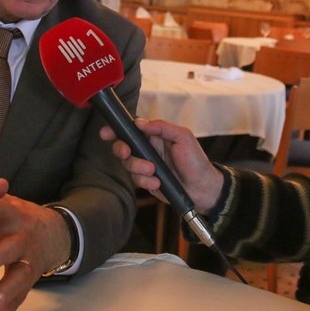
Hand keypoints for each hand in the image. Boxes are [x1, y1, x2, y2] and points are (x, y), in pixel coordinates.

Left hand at [0, 164, 72, 310]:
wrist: (55, 235)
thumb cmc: (17, 217)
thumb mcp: (0, 199)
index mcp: (14, 214)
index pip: (1, 207)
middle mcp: (24, 238)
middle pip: (11, 248)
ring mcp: (29, 262)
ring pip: (19, 278)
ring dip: (5, 292)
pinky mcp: (28, 282)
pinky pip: (16, 301)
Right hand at [100, 119, 222, 214]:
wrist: (202, 188)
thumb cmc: (195, 160)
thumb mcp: (183, 137)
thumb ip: (162, 127)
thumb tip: (139, 122)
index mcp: (155, 135)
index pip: (132, 129)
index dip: (116, 129)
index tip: (107, 133)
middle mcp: (147, 149)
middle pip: (123, 146)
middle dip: (121, 150)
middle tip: (127, 153)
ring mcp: (146, 166)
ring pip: (128, 165)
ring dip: (138, 168)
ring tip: (154, 171)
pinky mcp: (146, 181)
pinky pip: (136, 180)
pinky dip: (145, 181)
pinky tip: (157, 183)